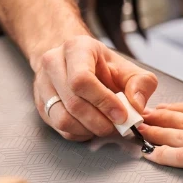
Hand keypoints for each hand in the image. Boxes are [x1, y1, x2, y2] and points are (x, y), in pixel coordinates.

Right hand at [33, 36, 158, 141]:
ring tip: (104, 126)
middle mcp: (53, 63)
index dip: (104, 102)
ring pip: (63, 119)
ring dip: (88, 130)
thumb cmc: (101, 66)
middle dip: (100, 121)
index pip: (82, 80)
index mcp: (76, 49)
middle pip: (74, 103)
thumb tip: (137, 106)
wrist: (73, 62)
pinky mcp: (41, 104)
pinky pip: (59, 127)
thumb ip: (141, 84)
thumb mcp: (127, 68)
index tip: (121, 115)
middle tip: (117, 126)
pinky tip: (91, 127)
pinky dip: (79, 133)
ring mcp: (43, 84)